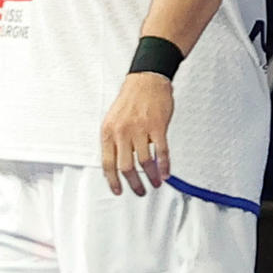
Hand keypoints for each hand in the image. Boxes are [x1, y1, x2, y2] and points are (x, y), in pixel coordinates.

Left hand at [100, 71, 173, 195]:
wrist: (146, 81)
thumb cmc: (130, 101)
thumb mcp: (112, 120)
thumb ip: (114, 140)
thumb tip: (117, 163)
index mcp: (108, 132)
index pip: (107, 163)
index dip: (112, 180)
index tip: (118, 190)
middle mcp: (122, 132)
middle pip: (125, 166)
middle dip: (133, 183)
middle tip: (139, 191)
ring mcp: (140, 130)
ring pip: (144, 162)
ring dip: (151, 177)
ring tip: (155, 183)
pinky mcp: (157, 127)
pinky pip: (161, 152)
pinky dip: (164, 166)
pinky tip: (165, 173)